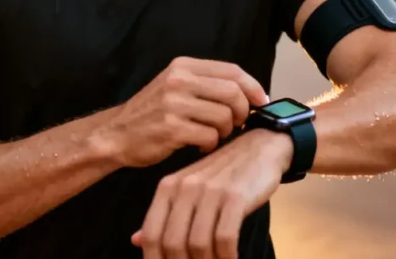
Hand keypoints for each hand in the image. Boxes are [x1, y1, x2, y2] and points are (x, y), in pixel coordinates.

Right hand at [104, 57, 268, 168]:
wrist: (117, 134)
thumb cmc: (153, 112)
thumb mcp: (175, 85)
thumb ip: (207, 83)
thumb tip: (249, 93)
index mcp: (183, 66)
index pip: (232, 71)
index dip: (253, 87)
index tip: (262, 101)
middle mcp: (179, 81)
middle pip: (233, 93)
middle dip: (242, 112)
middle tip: (235, 124)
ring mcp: (174, 104)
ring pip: (224, 117)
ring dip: (224, 131)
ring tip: (212, 135)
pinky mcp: (171, 129)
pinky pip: (209, 137)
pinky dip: (210, 144)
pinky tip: (199, 146)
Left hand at [130, 128, 293, 258]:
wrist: (259, 147)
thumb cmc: (223, 173)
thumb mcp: (190, 188)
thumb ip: (165, 215)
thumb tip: (136, 241)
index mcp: (169, 187)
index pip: (152, 234)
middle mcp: (186, 187)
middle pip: (173, 243)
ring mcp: (211, 191)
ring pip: (198, 244)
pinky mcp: (235, 197)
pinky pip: (225, 238)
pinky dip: (227, 256)